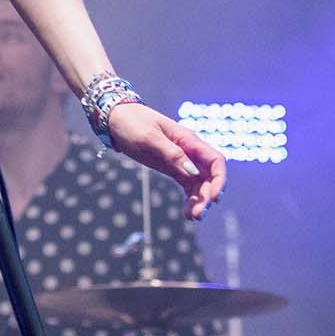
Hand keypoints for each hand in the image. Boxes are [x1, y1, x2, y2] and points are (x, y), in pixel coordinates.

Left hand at [104, 104, 227, 221]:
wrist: (115, 118)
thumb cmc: (132, 122)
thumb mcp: (149, 138)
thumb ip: (172, 154)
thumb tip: (192, 172)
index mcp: (188, 140)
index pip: (216, 160)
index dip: (219, 180)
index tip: (213, 198)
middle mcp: (190, 151)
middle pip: (210, 176)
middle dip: (208, 196)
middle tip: (197, 215)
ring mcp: (182, 160)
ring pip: (200, 184)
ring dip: (199, 201)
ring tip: (192, 217)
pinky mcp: (172, 167)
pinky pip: (188, 185)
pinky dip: (190, 199)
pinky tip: (187, 213)